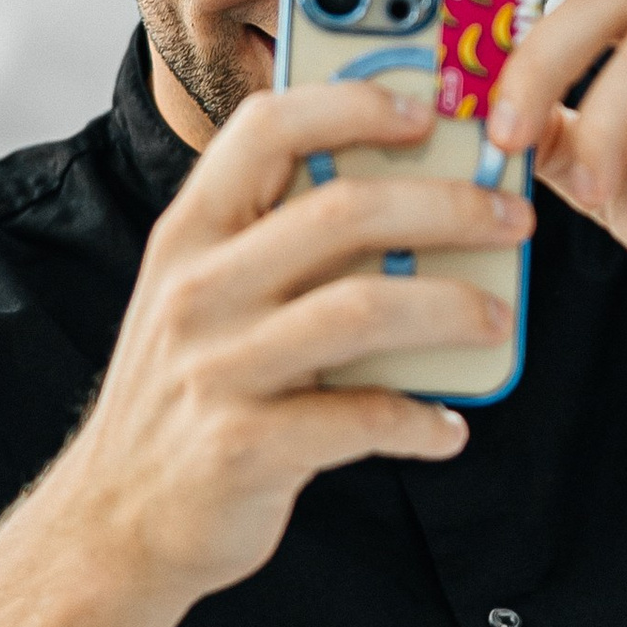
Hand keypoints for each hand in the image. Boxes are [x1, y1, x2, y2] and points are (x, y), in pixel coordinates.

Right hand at [55, 81, 530, 605]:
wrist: (115, 521)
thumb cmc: (185, 392)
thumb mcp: (202, 297)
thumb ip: (276, 242)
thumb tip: (413, 194)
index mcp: (189, 234)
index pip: (267, 129)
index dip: (355, 106)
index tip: (430, 113)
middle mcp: (198, 289)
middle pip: (343, 212)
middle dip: (448, 206)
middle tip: (511, 217)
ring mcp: (217, 368)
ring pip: (365, 308)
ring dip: (452, 308)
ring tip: (497, 319)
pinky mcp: (245, 447)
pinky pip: (364, 417)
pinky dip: (422, 420)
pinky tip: (447, 427)